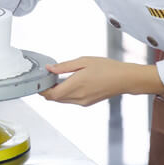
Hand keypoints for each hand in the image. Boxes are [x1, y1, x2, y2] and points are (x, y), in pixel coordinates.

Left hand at [42, 57, 163, 105]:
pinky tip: (68, 83)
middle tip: (46, 78)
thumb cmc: (107, 68)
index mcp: (76, 86)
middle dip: (47, 91)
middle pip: (54, 99)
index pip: (51, 94)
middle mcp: (78, 97)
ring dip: (56, 92)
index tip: (39, 82)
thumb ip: (64, 66)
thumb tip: (50, 69)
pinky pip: (70, 100)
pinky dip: (65, 94)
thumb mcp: (83, 61)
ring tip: (56, 79)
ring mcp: (82, 102)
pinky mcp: (87, 103)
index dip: (42, 90)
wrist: (124, 79)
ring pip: (62, 100)